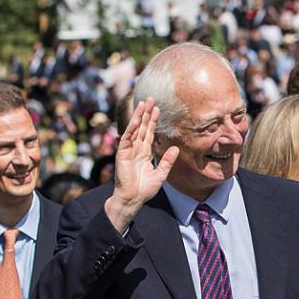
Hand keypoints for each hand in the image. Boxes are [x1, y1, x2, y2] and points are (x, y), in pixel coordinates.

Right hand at [105, 97, 179, 233]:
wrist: (133, 199)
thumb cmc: (145, 189)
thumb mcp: (161, 174)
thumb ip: (167, 161)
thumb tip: (175, 148)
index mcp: (144, 153)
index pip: (149, 133)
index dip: (153, 121)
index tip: (157, 109)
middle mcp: (136, 149)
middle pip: (142, 127)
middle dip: (146, 113)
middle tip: (150, 99)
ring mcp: (128, 150)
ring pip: (134, 129)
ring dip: (138, 116)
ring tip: (143, 103)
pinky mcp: (122, 154)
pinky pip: (127, 139)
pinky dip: (131, 129)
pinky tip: (136, 120)